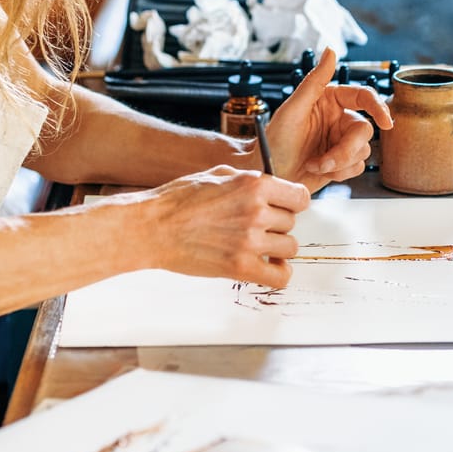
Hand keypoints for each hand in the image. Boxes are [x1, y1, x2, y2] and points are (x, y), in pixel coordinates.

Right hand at [139, 166, 311, 287]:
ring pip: (290, 247)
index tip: (284, 208)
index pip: (300, 197)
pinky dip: (279, 273)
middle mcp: (257, 211)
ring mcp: (250, 241)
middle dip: (277, 225)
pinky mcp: (240, 267)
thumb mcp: (217, 174)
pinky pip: (281, 277)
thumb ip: (248, 180)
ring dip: (277, 248)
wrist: (152, 228)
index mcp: (254, 184)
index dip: (292, 203)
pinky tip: (267, 266)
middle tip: (255, 227)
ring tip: (258, 246)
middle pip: (292, 223)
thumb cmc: (178, 200)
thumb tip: (269, 187)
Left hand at [266, 49, 393, 192]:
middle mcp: (338, 118)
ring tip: (315, 165)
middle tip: (327, 162)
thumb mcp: (293, 109)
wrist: (270, 174)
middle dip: (346, 150)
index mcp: (329, 100)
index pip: (363, 96)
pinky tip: (320, 171)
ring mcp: (341, 141)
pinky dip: (340, 173)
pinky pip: (357, 167)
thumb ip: (314, 81)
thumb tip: (331, 50)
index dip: (378, 107)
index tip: (385, 122)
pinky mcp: (342, 162)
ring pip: (363, 151)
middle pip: (364, 130)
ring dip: (339, 163)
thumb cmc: (274, 141)